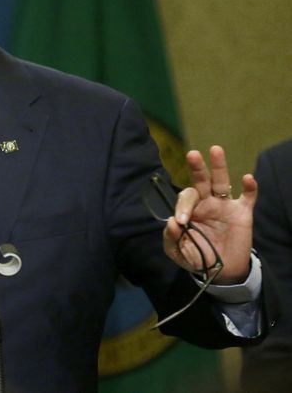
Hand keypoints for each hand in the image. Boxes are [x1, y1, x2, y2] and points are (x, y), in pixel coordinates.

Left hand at [164, 145, 257, 284]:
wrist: (222, 271)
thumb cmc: (198, 257)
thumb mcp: (178, 252)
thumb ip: (171, 238)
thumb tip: (172, 222)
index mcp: (189, 210)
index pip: (185, 199)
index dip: (182, 207)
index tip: (182, 222)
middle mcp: (206, 203)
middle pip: (201, 181)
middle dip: (196, 168)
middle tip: (192, 154)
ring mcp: (225, 206)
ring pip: (222, 182)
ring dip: (219, 166)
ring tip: (215, 150)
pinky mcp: (243, 213)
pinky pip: (248, 197)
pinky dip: (249, 188)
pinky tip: (247, 178)